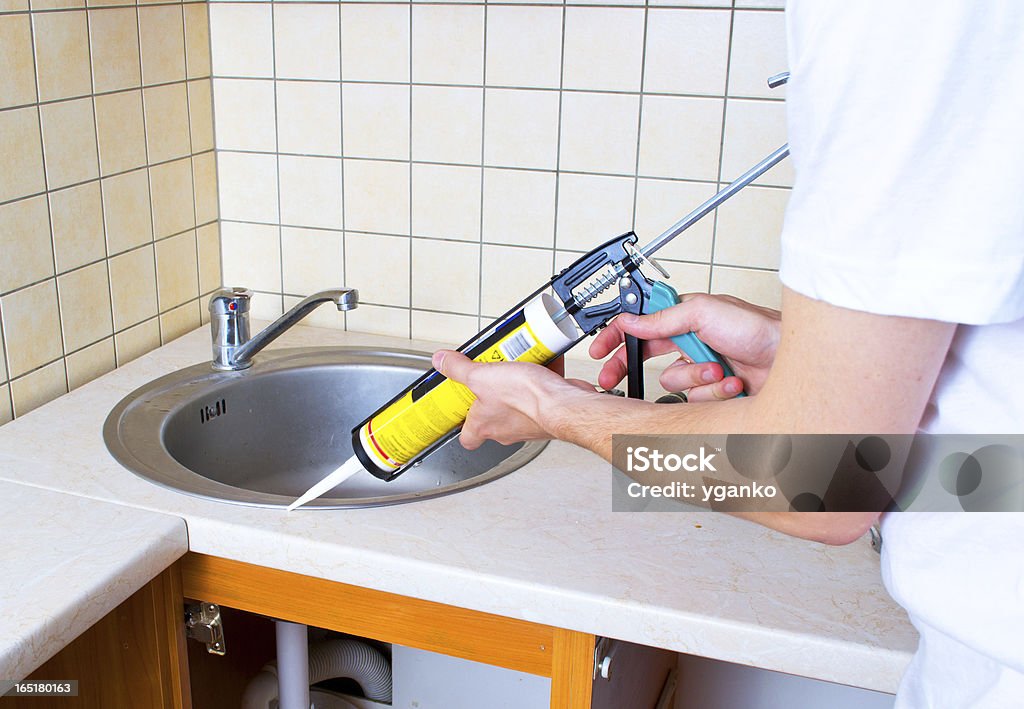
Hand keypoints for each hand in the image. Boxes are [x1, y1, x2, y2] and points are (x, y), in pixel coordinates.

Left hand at [432, 351, 598, 449]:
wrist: (565, 404)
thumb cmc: (527, 399)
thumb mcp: (482, 376)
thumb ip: (459, 369)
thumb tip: (441, 362)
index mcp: (484, 425)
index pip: (467, 438)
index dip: (462, 425)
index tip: (461, 409)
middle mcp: (506, 429)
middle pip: (493, 417)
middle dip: (493, 396)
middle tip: (491, 376)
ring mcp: (529, 424)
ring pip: (518, 406)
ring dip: (518, 387)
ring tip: (516, 365)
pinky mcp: (549, 415)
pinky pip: (542, 397)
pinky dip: (541, 381)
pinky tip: (541, 364)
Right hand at [589, 294, 780, 399]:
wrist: (790, 360)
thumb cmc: (759, 328)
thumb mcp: (706, 311)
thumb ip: (664, 317)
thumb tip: (632, 320)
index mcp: (684, 318)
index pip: (640, 326)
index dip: (616, 337)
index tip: (599, 350)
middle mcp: (690, 343)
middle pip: (646, 359)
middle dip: (632, 368)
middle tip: (612, 379)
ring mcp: (701, 369)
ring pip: (673, 384)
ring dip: (696, 378)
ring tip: (719, 370)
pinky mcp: (713, 392)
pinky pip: (695, 401)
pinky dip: (714, 394)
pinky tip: (732, 383)